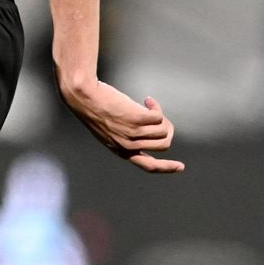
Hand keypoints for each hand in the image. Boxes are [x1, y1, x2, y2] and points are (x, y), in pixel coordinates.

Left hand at [61, 79, 182, 172]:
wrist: (83, 96)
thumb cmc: (94, 110)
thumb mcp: (108, 132)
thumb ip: (126, 138)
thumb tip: (153, 132)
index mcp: (121, 151)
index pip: (149, 166)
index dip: (167, 168)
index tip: (180, 167)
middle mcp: (128, 146)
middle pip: (164, 145)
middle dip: (167, 130)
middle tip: (160, 117)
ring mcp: (132, 133)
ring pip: (164, 130)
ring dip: (161, 117)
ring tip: (149, 106)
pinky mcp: (136, 119)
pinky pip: (159, 117)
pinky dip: (156, 107)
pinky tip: (148, 100)